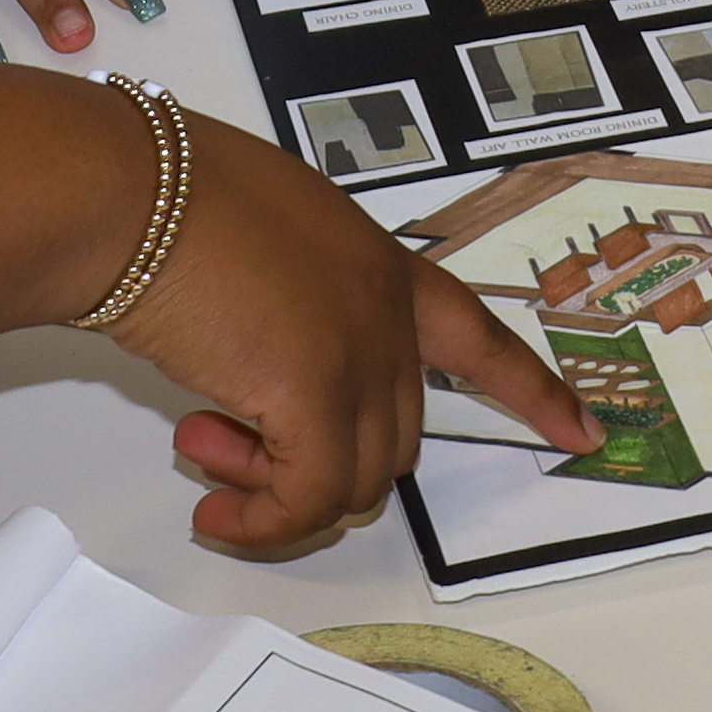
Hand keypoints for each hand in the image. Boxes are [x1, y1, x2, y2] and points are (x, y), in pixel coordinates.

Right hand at [101, 110, 586, 554]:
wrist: (128, 191)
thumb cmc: (163, 195)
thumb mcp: (253, 241)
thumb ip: (286, 304)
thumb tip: (258, 378)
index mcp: (378, 260)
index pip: (476, 332)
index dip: (531, 388)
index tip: (584, 430)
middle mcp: (384, 306)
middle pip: (397, 432)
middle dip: (316, 461)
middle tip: (225, 447)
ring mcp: (359, 349)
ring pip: (360, 475)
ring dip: (280, 490)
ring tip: (207, 459)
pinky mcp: (315, 394)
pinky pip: (310, 498)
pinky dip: (265, 520)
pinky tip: (215, 503)